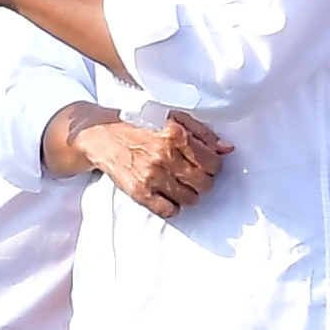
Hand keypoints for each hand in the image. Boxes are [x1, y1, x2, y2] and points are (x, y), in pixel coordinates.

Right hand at [74, 109, 225, 217]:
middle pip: (204, 183)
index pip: (212, 163)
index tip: (205, 165)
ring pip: (190, 199)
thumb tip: (227, 149)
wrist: (103, 136)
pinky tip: (167, 194)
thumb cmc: (139, 125)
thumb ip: (202, 133)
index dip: (212, 166)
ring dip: (189, 194)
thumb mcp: (172, 118)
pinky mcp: (140, 192)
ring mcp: (152, 175)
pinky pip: (169, 210)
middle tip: (193, 175)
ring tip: (179, 184)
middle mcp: (164, 155)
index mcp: (175, 134)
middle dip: (202, 181)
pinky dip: (172, 206)